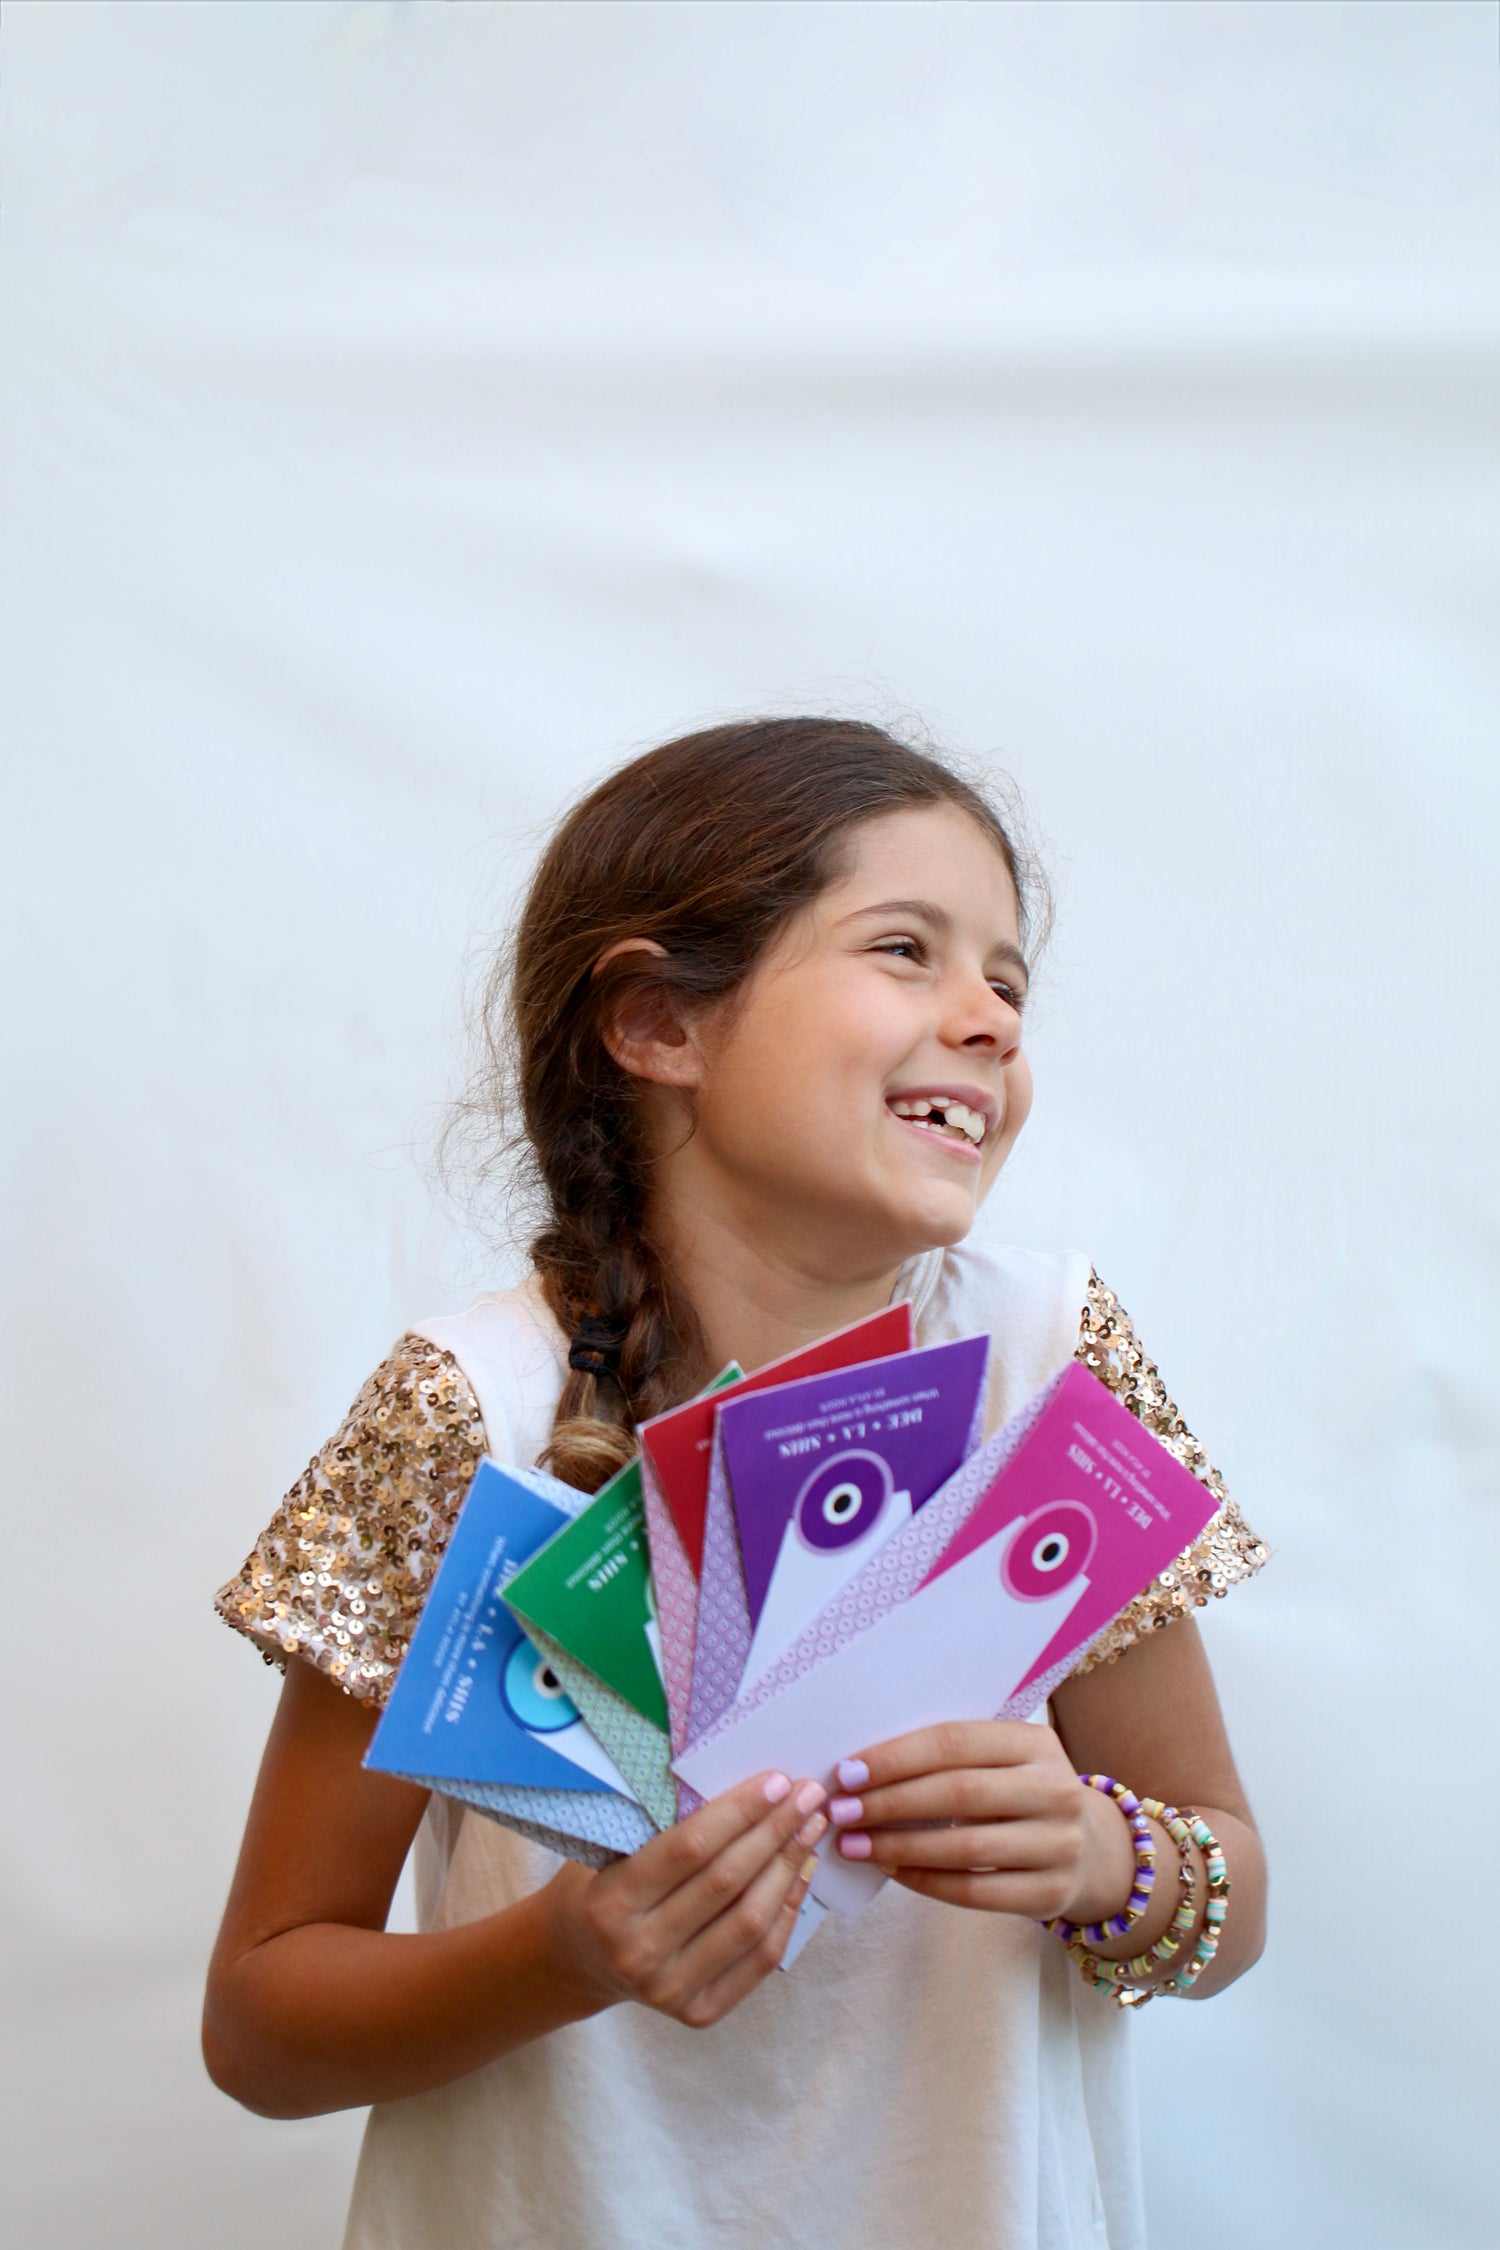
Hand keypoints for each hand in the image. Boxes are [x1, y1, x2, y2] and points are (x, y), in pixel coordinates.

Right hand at [541, 1771, 827, 2027]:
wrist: (578, 1959)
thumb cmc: (600, 1884)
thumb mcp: (614, 1848)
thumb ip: (666, 1825)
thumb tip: (750, 1789)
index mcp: (612, 1902)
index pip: (690, 1849)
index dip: (739, 1812)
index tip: (776, 1780)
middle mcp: (639, 1952)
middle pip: (727, 1883)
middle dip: (775, 1832)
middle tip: (809, 1795)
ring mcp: (670, 1990)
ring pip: (751, 1921)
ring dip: (789, 1868)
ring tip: (811, 1828)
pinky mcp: (699, 2012)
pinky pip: (760, 1958)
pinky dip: (787, 1911)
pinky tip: (801, 1873)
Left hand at [827, 1721, 1130, 1922]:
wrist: (1094, 1849)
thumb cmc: (1021, 1793)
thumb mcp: (1003, 1760)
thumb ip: (950, 1757)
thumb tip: (862, 1767)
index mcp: (1035, 1742)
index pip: (956, 1742)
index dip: (897, 1757)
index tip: (847, 1771)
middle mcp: (1055, 1790)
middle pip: (958, 1793)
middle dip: (890, 1802)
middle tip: (840, 1811)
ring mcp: (1059, 1845)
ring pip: (964, 1848)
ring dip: (899, 1847)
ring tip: (853, 1845)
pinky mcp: (1051, 1893)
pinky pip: (975, 1892)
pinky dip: (926, 1882)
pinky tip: (892, 1871)